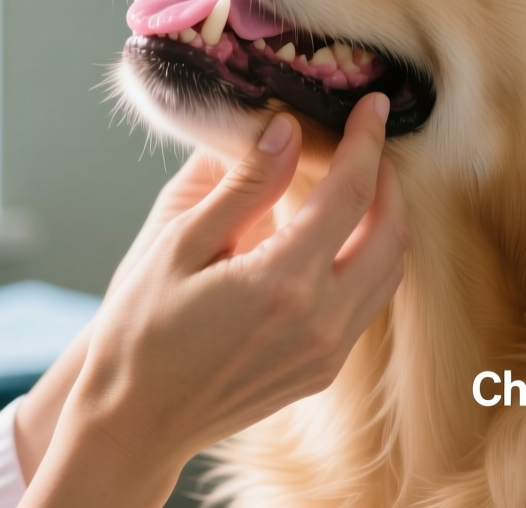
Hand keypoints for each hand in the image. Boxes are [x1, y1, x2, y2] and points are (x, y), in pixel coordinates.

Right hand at [23, 96, 407, 506]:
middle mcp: (320, 323)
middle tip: (371, 139)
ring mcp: (327, 354)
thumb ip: (242, 186)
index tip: (373, 105)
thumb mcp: (178, 243)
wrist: (134, 420)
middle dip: (388, 178)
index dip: (367, 141)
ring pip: (389, 272)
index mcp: (284, 284)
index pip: (352, 194)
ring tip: (361, 181)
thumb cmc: (141, 329)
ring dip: (386, 220)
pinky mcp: (322, 372)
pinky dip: (369, 259)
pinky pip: (367, 304)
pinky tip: (339, 236)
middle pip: (391, 233)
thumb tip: (287, 130)